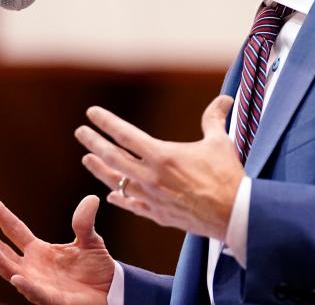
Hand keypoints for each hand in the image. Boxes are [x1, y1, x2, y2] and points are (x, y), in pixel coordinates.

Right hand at [0, 193, 114, 304]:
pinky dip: (25, 286)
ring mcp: (38, 283)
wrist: (111, 292)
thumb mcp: (90, 240)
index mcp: (38, 250)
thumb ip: (84, 222)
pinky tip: (16, 277)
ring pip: (11, 271)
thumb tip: (91, 198)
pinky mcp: (52, 300)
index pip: (13, 229)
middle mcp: (32, 266)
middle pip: (2, 250)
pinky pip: (36, 293)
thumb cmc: (96, 267)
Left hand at [75, 95, 243, 239]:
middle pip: (113, 158)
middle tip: (80, 133)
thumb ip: (214, 118)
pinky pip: (131, 205)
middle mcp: (151, 177)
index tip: (91, 113)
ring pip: (117, 183)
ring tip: (87, 160)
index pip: (125, 135)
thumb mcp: (219, 142)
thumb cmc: (227, 176)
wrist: (234, 216)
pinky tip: (111, 195)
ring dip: (100, 170)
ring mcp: (152, 198)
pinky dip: (119, 198)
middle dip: (93, 143)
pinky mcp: (158, 215)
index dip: (106, 122)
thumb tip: (224, 98)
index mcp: (162, 156)